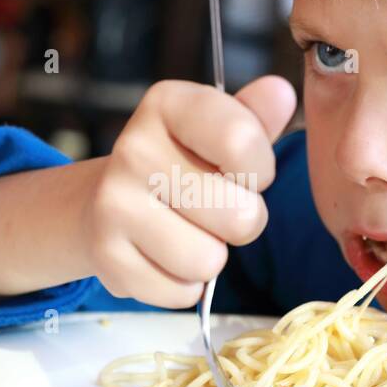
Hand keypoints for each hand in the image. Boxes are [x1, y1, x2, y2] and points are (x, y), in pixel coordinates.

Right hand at [83, 75, 295, 307]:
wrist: (104, 202)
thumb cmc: (181, 164)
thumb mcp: (218, 129)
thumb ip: (254, 117)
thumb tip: (281, 93)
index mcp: (167, 104)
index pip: (242, 142)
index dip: (260, 170)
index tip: (243, 171)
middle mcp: (133, 148)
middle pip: (239, 215)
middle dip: (242, 222)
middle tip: (215, 209)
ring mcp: (114, 204)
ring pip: (209, 261)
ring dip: (211, 257)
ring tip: (188, 233)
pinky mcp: (106, 256)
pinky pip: (180, 292)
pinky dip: (182, 285)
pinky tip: (163, 256)